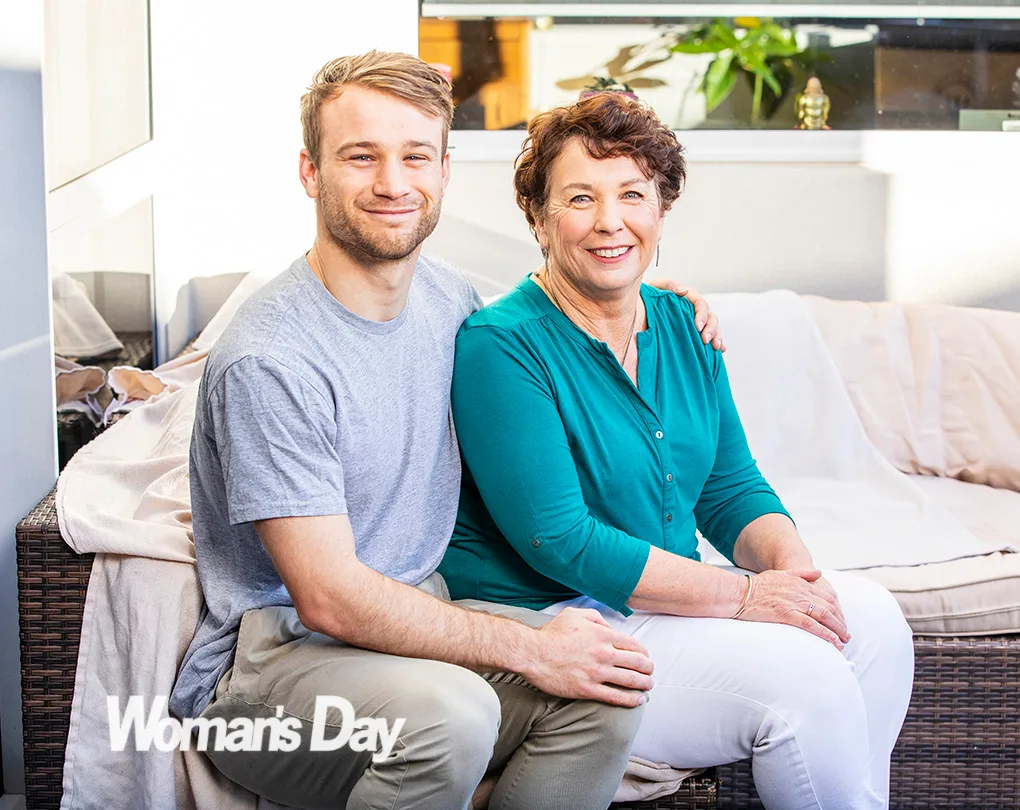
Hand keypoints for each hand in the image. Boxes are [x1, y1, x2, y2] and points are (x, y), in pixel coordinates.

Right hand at [524, 607, 653, 706]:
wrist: (533, 653)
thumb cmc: (551, 633)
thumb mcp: (574, 614)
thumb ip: (596, 617)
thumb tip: (609, 627)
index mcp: (603, 635)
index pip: (633, 644)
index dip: (643, 651)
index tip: (645, 656)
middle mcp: (604, 654)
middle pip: (637, 662)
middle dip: (648, 668)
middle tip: (650, 671)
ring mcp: (597, 673)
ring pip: (630, 680)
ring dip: (644, 684)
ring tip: (648, 686)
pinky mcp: (588, 690)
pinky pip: (615, 697)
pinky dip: (631, 700)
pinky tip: (638, 700)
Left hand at [646, 279, 724, 351]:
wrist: (642, 310)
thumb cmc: (649, 297)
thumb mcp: (656, 287)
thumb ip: (669, 285)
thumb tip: (683, 290)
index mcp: (687, 297)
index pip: (700, 303)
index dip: (701, 314)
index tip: (697, 327)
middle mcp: (695, 309)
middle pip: (710, 316)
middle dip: (711, 328)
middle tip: (705, 340)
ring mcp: (696, 321)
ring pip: (713, 326)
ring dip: (717, 336)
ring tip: (716, 347)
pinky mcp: (696, 332)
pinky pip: (711, 336)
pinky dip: (718, 342)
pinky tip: (721, 350)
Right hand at [737, 569, 849, 649]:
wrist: (739, 593)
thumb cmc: (756, 585)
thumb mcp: (781, 573)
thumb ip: (801, 573)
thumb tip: (819, 573)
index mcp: (800, 582)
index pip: (826, 596)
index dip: (837, 610)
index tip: (841, 621)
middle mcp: (800, 591)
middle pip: (828, 607)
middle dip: (840, 622)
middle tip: (846, 635)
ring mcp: (794, 603)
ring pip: (823, 616)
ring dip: (837, 630)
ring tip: (843, 642)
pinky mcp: (786, 614)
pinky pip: (811, 625)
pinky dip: (825, 634)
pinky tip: (832, 642)